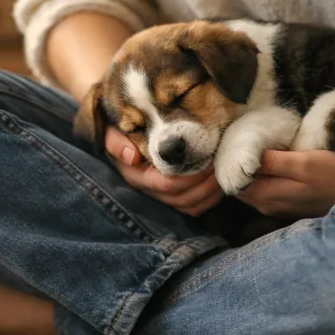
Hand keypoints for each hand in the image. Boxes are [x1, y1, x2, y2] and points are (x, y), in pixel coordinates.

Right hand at [104, 126, 224, 215]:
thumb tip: (131, 157)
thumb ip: (115, 141)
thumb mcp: (112, 130)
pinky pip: (195, 207)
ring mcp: (162, 197)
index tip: (208, 155)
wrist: (125, 129)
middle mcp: (149, 190)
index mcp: (136, 175)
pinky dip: (210, 197)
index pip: (166, 184)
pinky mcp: (174, 198)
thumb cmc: (122, 127)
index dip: (189, 175)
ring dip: (211, 191)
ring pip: (191, 206)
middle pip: (183, 198)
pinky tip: (218, 180)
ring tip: (222, 169)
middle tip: (221, 161)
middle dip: (205, 183)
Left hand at [238, 150, 334, 218]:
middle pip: (238, 185)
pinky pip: (263, 191)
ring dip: (248, 171)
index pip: (231, 180)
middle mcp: (265, 206)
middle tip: (241, 142)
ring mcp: (275, 208)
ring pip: (250, 188)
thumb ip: (272, 162)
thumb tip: (242, 157)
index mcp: (266, 195)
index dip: (229, 161)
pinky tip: (268, 163)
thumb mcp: (303, 163)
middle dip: (236, 166)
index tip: (234, 141)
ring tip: (253, 149)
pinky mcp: (285, 205)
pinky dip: (260, 177)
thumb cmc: (334, 175)